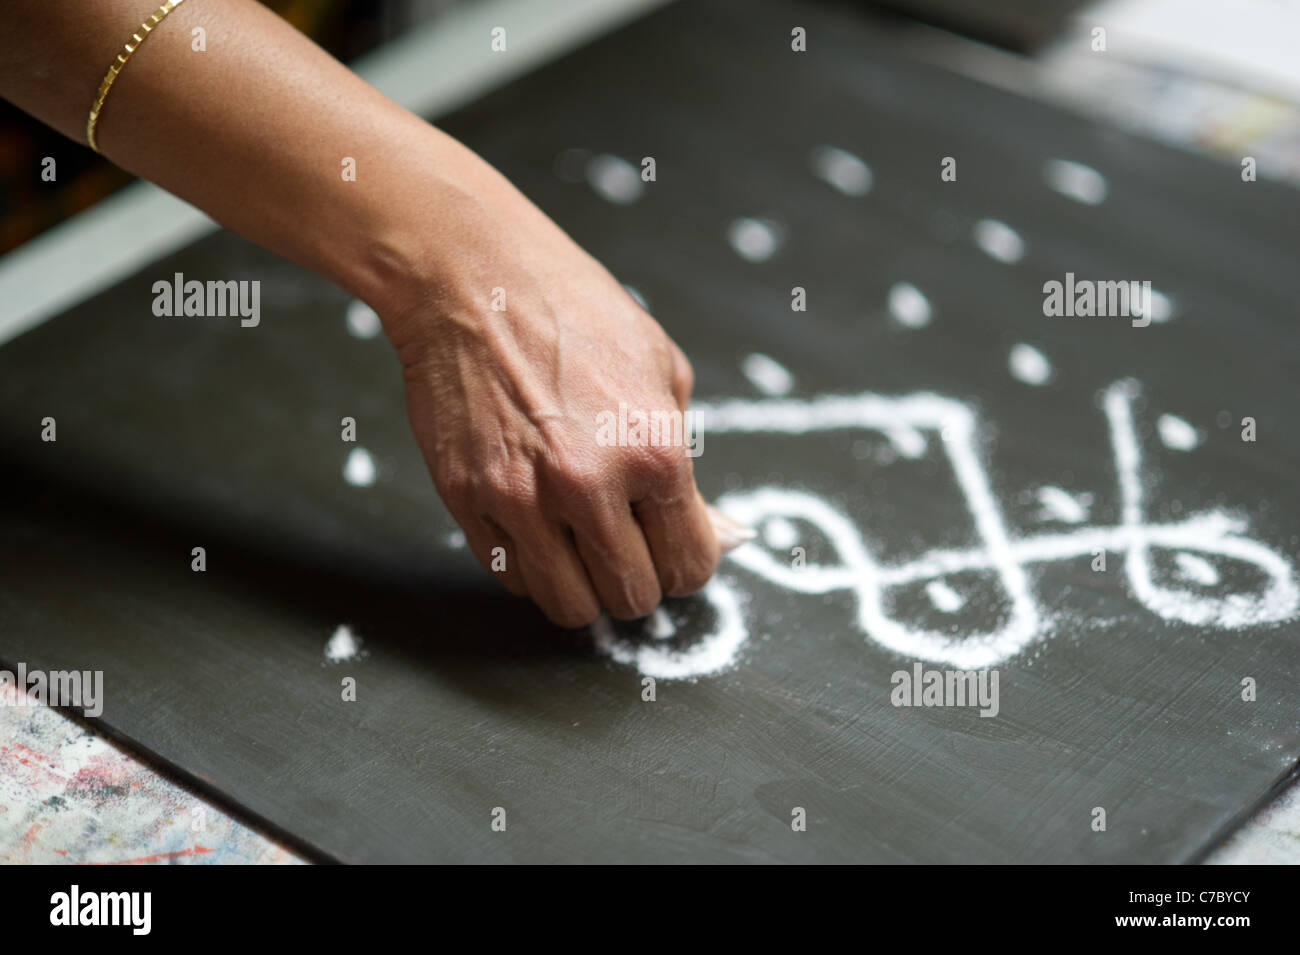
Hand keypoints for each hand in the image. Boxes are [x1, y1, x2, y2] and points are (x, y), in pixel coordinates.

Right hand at [377, 156, 750, 626]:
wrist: (472, 279)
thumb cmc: (575, 313)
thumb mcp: (662, 374)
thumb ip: (693, 468)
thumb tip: (726, 538)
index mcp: (654, 450)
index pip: (690, 565)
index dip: (686, 563)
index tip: (672, 548)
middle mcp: (589, 484)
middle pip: (632, 597)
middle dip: (637, 580)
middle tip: (626, 545)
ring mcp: (522, 497)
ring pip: (570, 607)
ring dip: (584, 588)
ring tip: (581, 547)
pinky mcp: (468, 499)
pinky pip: (510, 577)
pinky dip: (530, 567)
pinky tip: (537, 527)